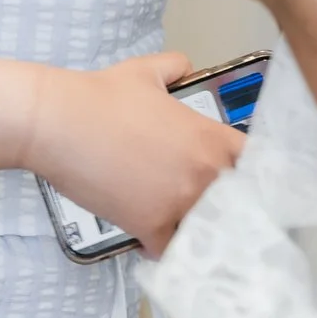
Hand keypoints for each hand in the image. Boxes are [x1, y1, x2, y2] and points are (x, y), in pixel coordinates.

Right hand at [20, 51, 246, 253]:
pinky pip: (171, 249)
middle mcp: (202, 174)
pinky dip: (164, 247)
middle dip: (225, 206)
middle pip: (236, 204)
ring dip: (197, 229)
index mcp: (209, 138)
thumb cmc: (100, 96)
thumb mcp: (146, 71)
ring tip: (183, 225)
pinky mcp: (150, 226)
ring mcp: (178, 203)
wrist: (61, 122)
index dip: (251, 174)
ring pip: (206, 230)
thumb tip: (185, 68)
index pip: (254, 166)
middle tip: (208, 205)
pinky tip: (155, 239)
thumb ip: (176, 67)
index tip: (242, 180)